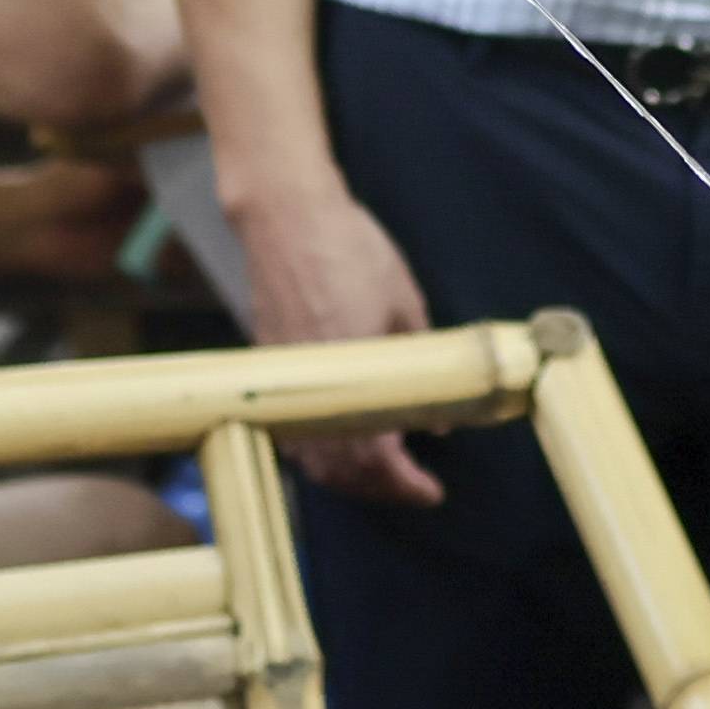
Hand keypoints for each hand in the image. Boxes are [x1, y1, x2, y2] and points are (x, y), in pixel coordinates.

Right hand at [229, 177, 445, 507]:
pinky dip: (320, 453)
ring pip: (312, 460)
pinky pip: (292, 434)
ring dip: (349, 477)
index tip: (432, 492)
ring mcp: (283, 386)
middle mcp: (310, 393)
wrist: (285, 217)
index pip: (376, 461)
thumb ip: (423, 366)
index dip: (406, 485)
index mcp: (350, 379)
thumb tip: (440, 420)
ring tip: (383, 472)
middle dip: (380, 489)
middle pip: (341, 473)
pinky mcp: (269, 371)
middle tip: (414, 488)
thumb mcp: (406, 305)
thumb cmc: (350, 251)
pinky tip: (343, 443)